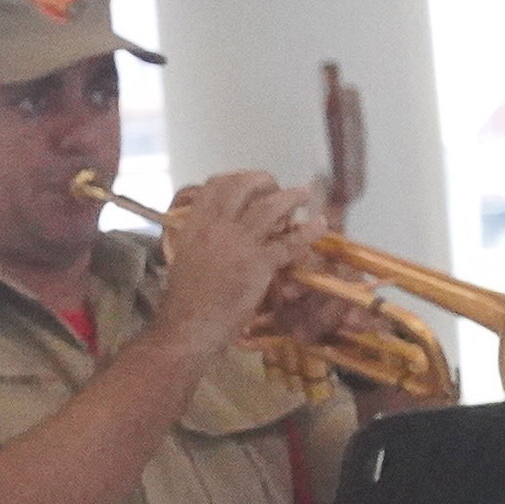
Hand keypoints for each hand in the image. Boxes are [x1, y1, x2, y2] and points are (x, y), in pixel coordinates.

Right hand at [143, 173, 323, 353]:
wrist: (189, 325)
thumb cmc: (185, 298)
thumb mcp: (186, 257)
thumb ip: (203, 237)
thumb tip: (222, 228)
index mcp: (194, 225)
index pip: (215, 185)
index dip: (236, 177)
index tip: (250, 184)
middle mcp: (215, 227)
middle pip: (243, 186)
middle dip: (264, 181)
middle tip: (276, 189)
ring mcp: (238, 243)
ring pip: (270, 207)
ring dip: (291, 197)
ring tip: (304, 195)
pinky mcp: (259, 264)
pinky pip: (290, 242)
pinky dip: (309, 231)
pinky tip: (319, 225)